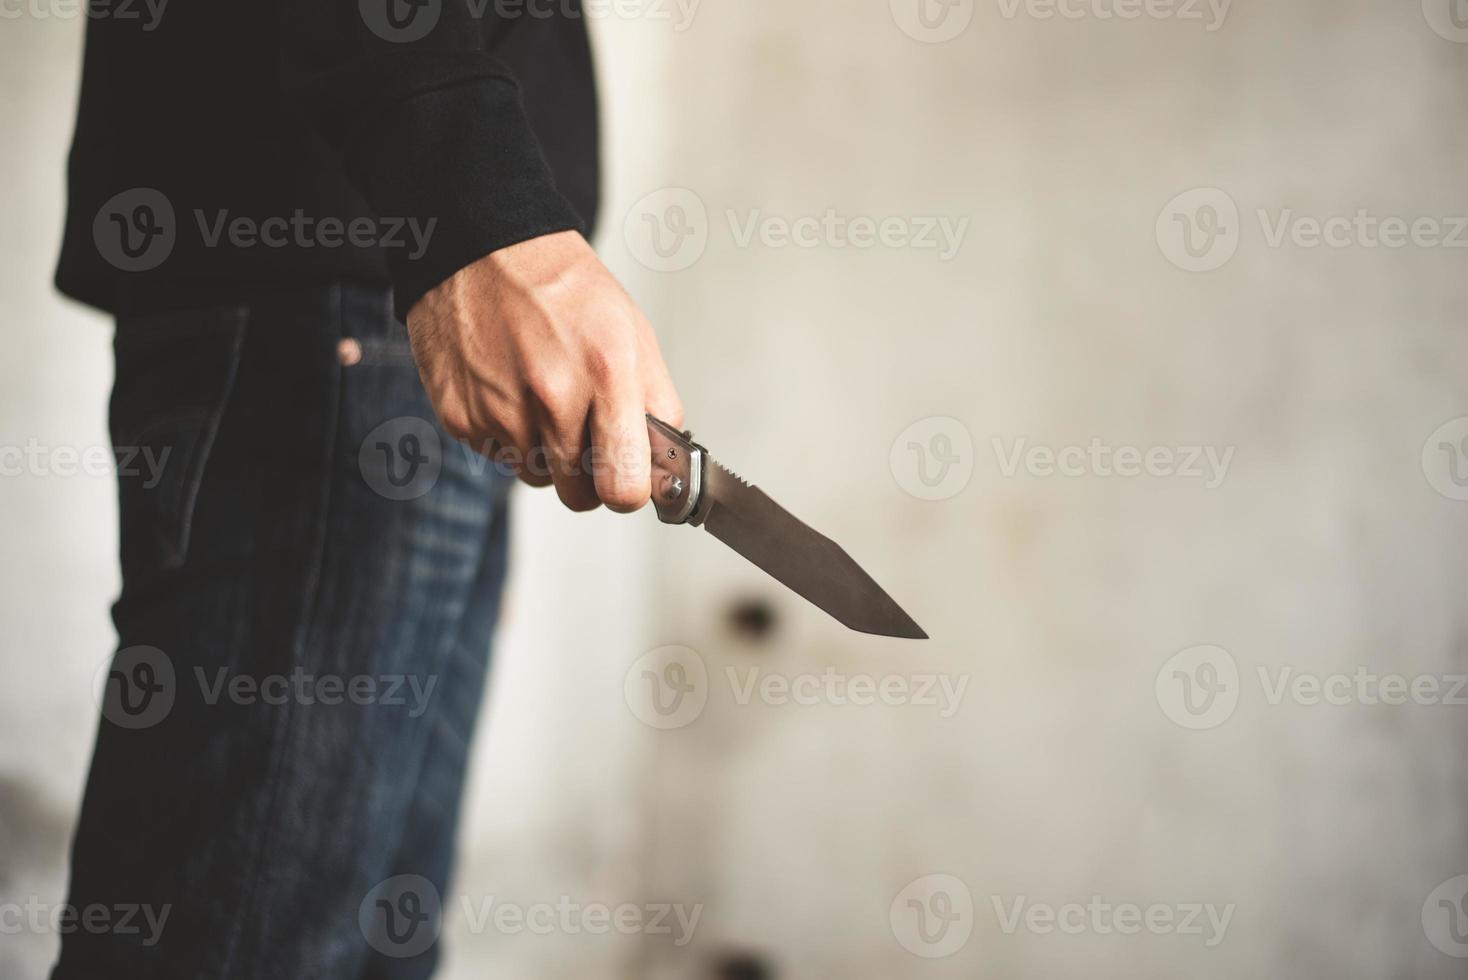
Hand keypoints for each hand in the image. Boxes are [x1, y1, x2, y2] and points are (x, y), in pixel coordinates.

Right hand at [406, 230, 683, 512]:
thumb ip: (657, 406)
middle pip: (578, 496)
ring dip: (544, 452)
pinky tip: (507, 386)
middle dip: (588, 476)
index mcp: (606, 373)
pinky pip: (496, 456)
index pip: (623, 488)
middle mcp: (551, 396)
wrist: (481, 248)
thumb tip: (663, 473)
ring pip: (535, 477)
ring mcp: (500, 410)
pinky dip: (506, 433)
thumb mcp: (634, 334)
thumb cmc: (563, 290)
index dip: (627, 491)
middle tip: (585, 432)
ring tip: (542, 395)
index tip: (627, 478)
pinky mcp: (460, 416)